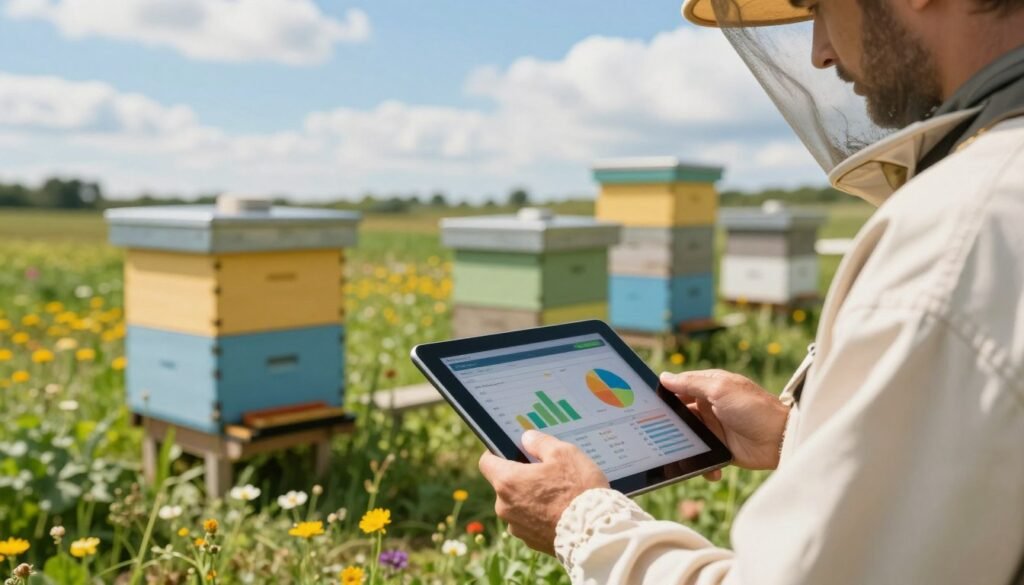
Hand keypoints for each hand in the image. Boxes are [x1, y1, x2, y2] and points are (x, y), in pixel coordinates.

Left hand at [478, 430, 608, 554]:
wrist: (594, 533)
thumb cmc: (578, 489)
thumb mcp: (564, 453)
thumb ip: (540, 443)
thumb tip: (526, 438)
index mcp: (508, 481)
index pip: (487, 462)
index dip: (497, 453)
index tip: (511, 450)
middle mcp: (505, 506)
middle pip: (505, 485)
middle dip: (521, 477)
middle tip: (546, 472)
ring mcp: (517, 527)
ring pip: (518, 505)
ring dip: (531, 498)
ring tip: (558, 494)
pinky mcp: (531, 542)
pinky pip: (530, 523)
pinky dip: (540, 516)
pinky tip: (560, 511)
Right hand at [660, 370, 789, 478]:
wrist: (781, 439)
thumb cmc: (753, 407)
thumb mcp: (720, 389)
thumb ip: (691, 384)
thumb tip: (664, 377)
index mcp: (709, 388)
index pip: (680, 388)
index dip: (664, 395)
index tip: (646, 404)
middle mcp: (710, 407)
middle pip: (680, 414)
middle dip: (669, 424)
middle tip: (654, 433)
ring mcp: (715, 429)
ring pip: (688, 437)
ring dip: (683, 446)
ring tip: (676, 454)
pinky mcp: (721, 449)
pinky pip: (702, 456)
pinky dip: (701, 464)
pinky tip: (706, 468)